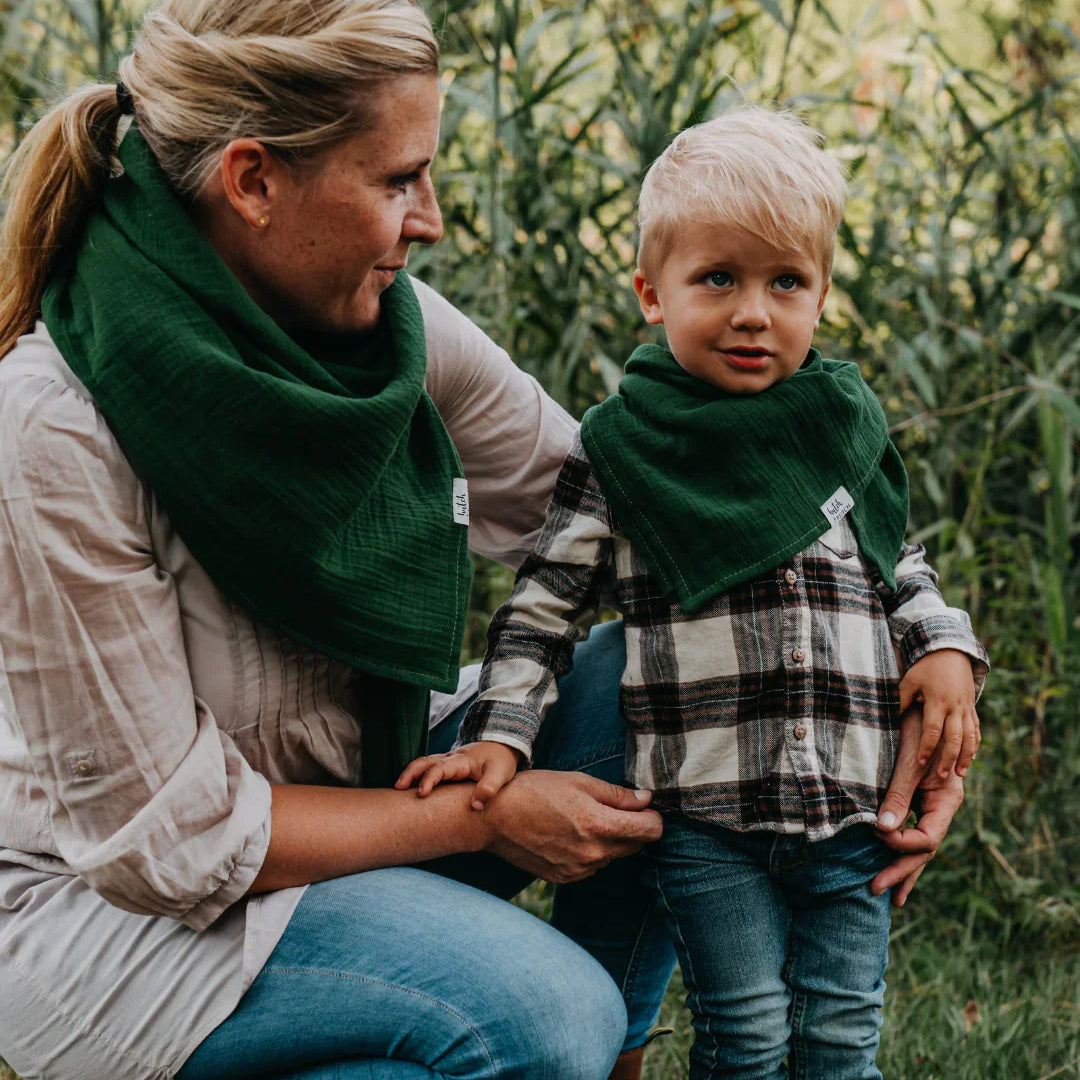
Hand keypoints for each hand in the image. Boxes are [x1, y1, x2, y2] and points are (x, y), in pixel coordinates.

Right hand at [396, 742, 520, 808]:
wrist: (503, 746)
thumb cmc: (500, 760)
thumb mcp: (500, 773)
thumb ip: (489, 788)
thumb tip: (475, 806)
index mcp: (461, 760)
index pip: (440, 767)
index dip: (429, 779)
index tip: (421, 793)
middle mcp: (450, 759)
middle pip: (425, 762)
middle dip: (411, 773)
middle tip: (398, 788)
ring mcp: (448, 762)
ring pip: (424, 764)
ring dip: (411, 774)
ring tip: (398, 790)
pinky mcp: (448, 768)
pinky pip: (429, 769)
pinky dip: (417, 776)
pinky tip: (411, 790)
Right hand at [481, 770, 661, 884]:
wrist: (495, 818)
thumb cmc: (536, 791)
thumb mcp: (579, 782)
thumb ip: (617, 795)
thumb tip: (647, 800)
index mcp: (599, 826)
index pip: (651, 831)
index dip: (653, 816)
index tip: (644, 806)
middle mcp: (593, 855)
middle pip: (636, 845)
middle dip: (632, 827)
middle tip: (613, 807)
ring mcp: (579, 870)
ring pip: (612, 856)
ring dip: (609, 840)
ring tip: (581, 818)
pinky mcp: (565, 878)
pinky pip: (591, 866)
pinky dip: (589, 851)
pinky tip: (568, 834)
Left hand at [873, 705, 964, 905]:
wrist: (925, 701)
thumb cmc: (918, 727)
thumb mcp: (907, 761)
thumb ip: (898, 795)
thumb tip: (882, 830)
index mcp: (948, 799)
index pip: (928, 837)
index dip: (902, 843)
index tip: (876, 834)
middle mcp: (944, 806)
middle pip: (925, 849)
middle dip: (900, 871)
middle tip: (875, 890)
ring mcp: (933, 805)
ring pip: (920, 845)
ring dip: (902, 868)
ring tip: (886, 895)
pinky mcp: (919, 799)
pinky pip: (912, 831)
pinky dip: (900, 848)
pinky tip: (887, 862)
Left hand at [899, 648, 979, 777]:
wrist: (951, 653)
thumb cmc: (925, 668)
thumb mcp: (910, 681)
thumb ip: (901, 700)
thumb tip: (887, 718)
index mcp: (938, 701)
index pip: (933, 730)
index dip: (927, 747)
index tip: (921, 762)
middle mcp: (955, 707)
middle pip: (955, 738)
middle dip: (949, 758)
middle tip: (941, 776)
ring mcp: (967, 708)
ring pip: (970, 737)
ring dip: (966, 756)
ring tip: (960, 774)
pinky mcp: (972, 709)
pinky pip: (976, 730)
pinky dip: (975, 745)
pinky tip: (971, 758)